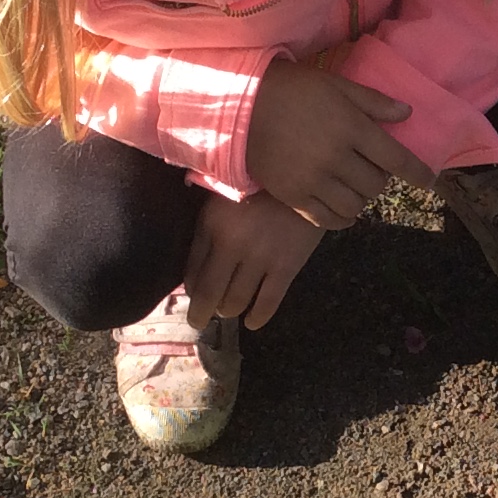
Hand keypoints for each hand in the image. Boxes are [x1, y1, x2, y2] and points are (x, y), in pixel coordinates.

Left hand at [183, 190, 322, 330]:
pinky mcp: (286, 266)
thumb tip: (195, 258)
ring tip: (229, 311)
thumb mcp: (225, 192)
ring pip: (236, 301)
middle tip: (199, 322)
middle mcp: (231, 244)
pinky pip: (268, 302)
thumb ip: (208, 222)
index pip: (192, 270)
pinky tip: (252, 322)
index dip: (191, 289)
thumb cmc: (262, 181)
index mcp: (212, 223)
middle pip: (209, 293)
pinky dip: (258, 317)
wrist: (306, 174)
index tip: (193, 296)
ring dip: (229, 311)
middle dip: (200, 314)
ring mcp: (260, 257)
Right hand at [247, 58, 434, 226]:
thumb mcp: (336, 86)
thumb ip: (373, 102)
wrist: (241, 106)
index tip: (429, 181)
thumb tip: (407, 113)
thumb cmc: (294, 89)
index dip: (418, 172)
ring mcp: (314, 180)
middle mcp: (337, 157)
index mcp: (352, 127)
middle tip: (370, 169)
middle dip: (380, 179)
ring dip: (361, 199)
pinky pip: (328, 219)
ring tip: (354, 188)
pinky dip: (341, 218)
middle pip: (376, 185)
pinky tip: (341, 208)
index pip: (397, 158)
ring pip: (355, 205)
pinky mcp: (293, 196)